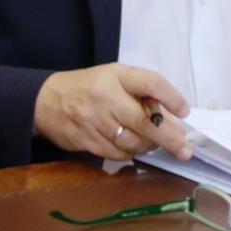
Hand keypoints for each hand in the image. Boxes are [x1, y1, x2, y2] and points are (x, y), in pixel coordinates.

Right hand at [34, 63, 193, 164]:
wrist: (46, 101)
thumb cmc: (88, 88)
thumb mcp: (114, 79)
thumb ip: (141, 95)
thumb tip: (174, 122)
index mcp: (116, 76)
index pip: (151, 83)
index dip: (171, 97)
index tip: (184, 111)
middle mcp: (105, 97)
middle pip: (144, 121)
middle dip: (168, 138)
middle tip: (185, 149)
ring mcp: (94, 120)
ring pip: (132, 142)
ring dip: (149, 147)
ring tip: (156, 145)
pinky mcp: (86, 140)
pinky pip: (116, 154)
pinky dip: (130, 154)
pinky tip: (134, 149)